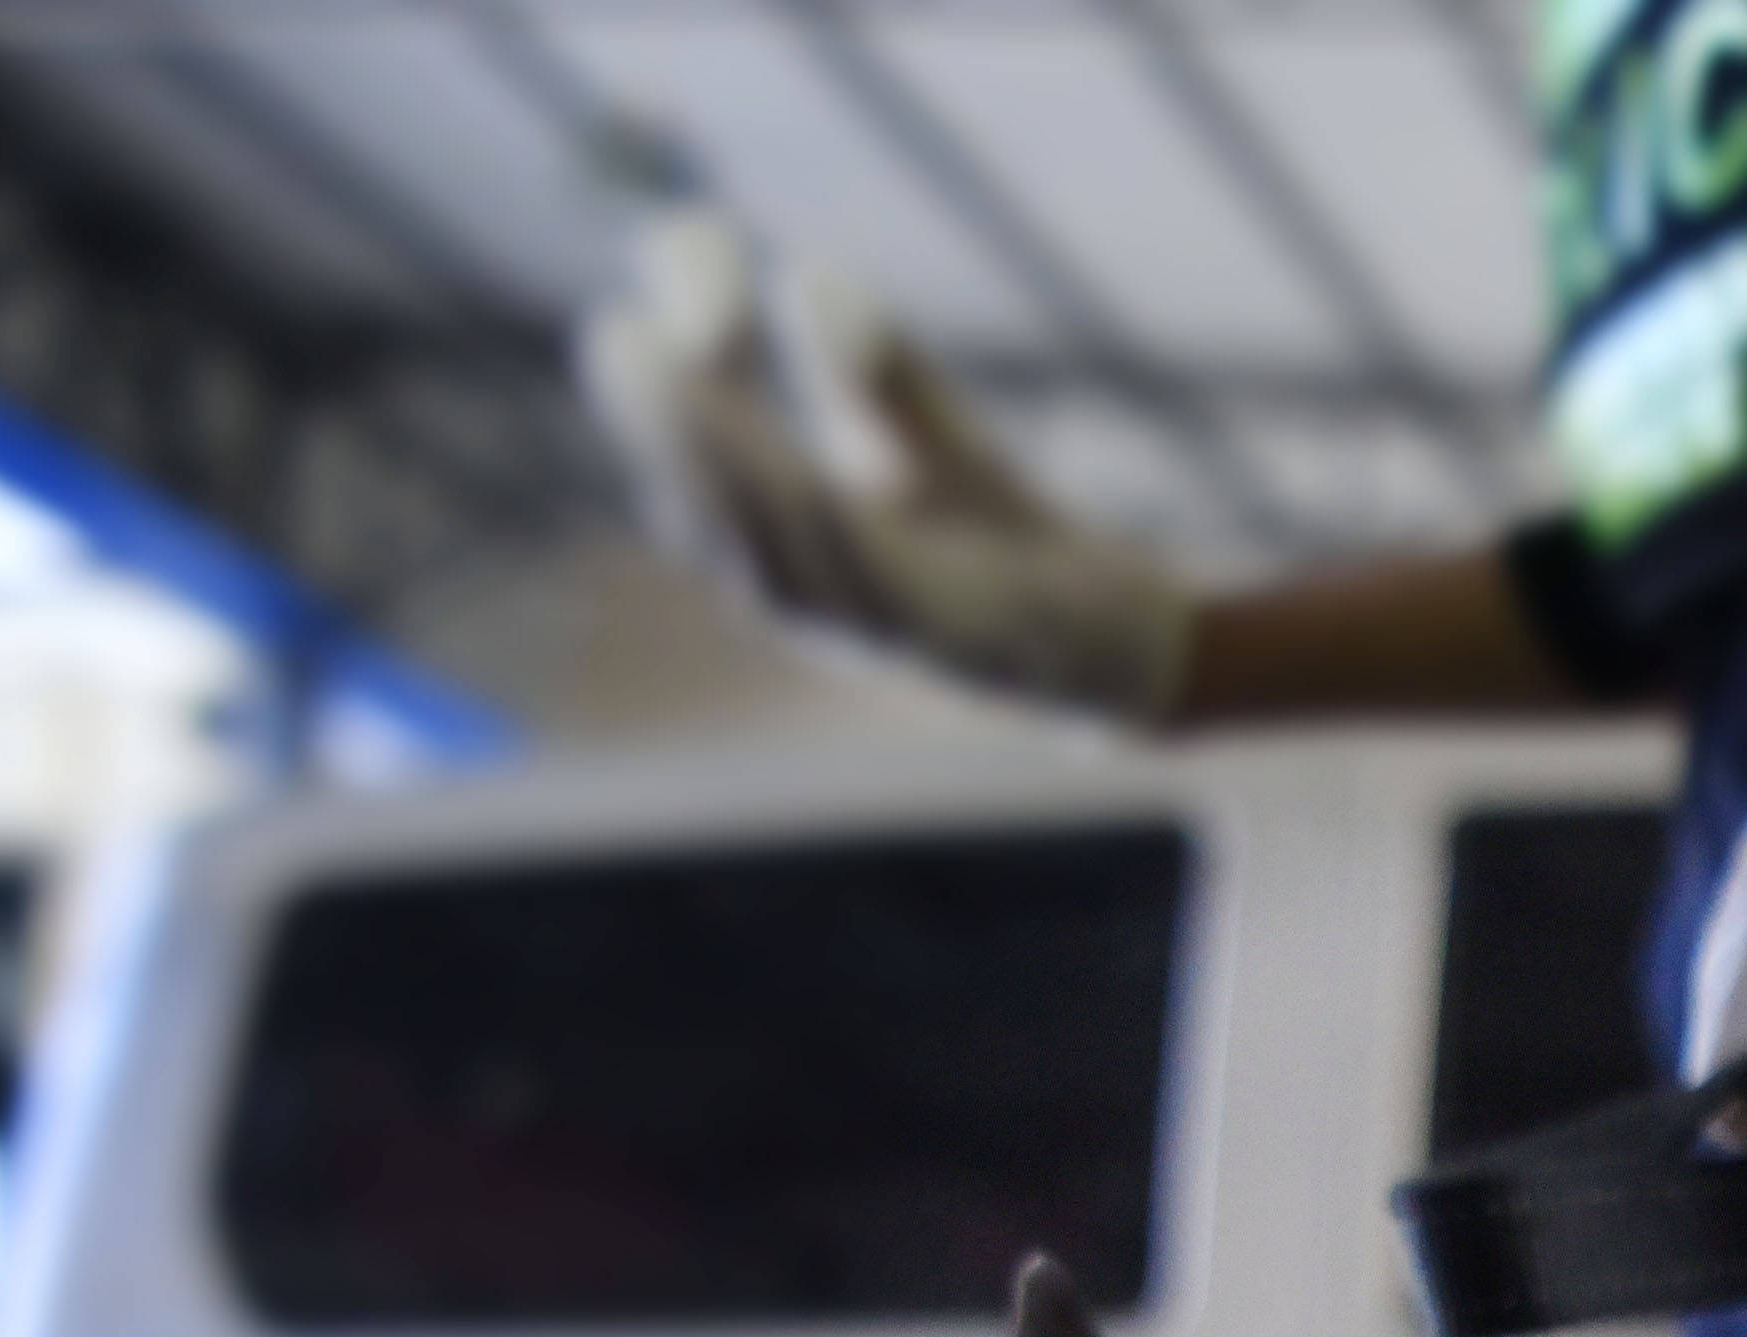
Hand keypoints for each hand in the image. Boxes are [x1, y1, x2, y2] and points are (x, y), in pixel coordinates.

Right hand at [575, 211, 1194, 725]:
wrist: (1128, 654)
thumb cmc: (1007, 551)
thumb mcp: (936, 446)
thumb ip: (874, 374)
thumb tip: (806, 271)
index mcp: (793, 561)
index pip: (700, 485)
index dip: (657, 400)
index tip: (638, 307)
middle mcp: (821, 611)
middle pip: (718, 526)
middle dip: (664, 432)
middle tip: (617, 331)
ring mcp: (891, 639)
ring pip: (784, 565)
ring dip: (735, 476)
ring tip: (692, 378)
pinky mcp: (973, 649)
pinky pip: (893, 600)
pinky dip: (849, 539)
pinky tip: (820, 477)